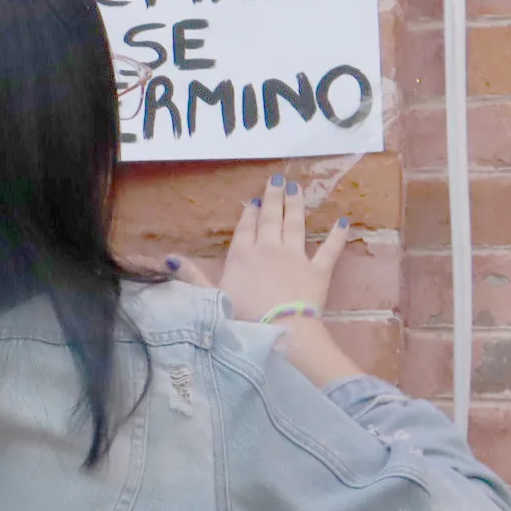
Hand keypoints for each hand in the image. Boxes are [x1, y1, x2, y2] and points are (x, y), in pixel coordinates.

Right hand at [172, 175, 363, 385]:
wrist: (281, 330)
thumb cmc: (244, 316)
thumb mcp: (212, 296)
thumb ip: (192, 276)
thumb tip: (168, 258)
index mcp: (242, 255)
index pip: (245, 228)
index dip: (249, 214)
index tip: (253, 201)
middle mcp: (269, 249)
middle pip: (270, 219)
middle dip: (273, 198)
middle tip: (278, 180)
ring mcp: (295, 257)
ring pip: (295, 225)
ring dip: (296, 206)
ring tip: (297, 189)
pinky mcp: (318, 270)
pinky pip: (329, 249)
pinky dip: (337, 235)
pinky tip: (342, 221)